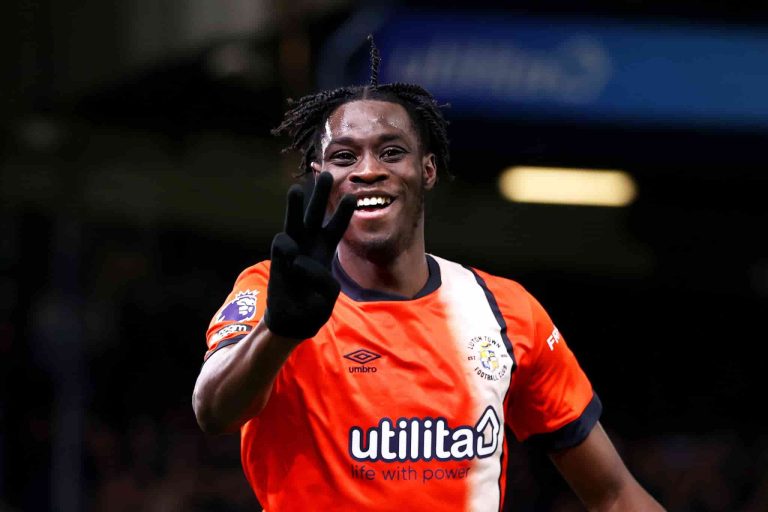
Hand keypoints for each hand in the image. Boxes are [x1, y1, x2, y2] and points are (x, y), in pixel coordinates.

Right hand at [264, 172, 355, 339]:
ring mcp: (292, 249)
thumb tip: (298, 259)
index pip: (336, 228)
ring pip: (294, 222)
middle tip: (327, 175)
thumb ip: (321, 278)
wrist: (292, 320)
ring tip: (296, 189)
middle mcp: (309, 244)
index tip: (352, 197)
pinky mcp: (278, 258)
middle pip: (316, 215)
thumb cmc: (313, 305)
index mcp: (326, 251)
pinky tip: (293, 258)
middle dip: (321, 196)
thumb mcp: (329, 294)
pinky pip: (283, 243)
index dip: (342, 213)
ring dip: (295, 206)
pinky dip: (288, 247)